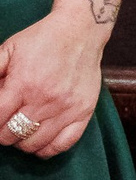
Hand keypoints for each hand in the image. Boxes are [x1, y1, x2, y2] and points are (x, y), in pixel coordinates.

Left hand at [0, 8, 106, 157]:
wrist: (81, 30)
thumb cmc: (42, 39)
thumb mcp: (8, 49)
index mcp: (23, 84)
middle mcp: (45, 99)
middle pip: (12, 135)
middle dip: (2, 132)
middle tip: (5, 123)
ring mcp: (67, 108)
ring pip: (34, 144)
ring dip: (22, 141)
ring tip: (21, 129)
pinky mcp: (84, 111)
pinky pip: (63, 144)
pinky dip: (47, 149)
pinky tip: (40, 141)